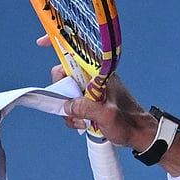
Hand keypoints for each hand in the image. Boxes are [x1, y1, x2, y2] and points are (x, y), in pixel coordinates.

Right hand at [37, 34, 149, 148]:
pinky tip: (84, 125)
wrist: (138, 136)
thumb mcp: (107, 115)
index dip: (59, 43)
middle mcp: (93, 79)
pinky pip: (70, 106)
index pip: (78, 52)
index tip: (41, 43)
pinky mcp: (88, 103)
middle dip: (61, 93)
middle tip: (70, 107)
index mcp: (100, 73)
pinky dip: (72, 117)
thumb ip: (85, 107)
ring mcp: (90, 91)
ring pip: (65, 94)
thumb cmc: (129, 122)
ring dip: (68, 110)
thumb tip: (66, 105)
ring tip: (83, 122)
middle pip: (63, 76)